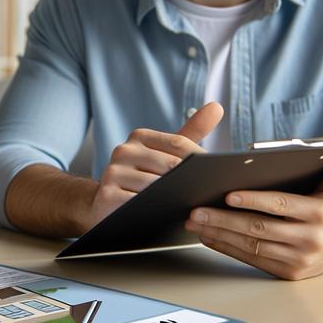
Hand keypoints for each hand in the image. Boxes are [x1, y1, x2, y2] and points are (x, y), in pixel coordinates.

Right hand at [82, 103, 223, 231]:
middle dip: (193, 180)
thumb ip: (190, 134)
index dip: (201, 159)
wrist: (105, 203)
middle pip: (170, 165)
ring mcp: (113, 173)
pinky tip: (169, 215)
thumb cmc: (143, 177)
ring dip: (177, 198)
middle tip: (211, 192)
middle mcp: (123, 151)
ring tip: (195, 206)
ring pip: (157, 186)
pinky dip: (157, 211)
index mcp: (139, 137)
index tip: (217, 172)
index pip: (178, 143)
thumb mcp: (164, 154)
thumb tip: (217, 107)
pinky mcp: (108, 195)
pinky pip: (140, 203)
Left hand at [185, 164, 322, 279]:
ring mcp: (299, 259)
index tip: (228, 196)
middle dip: (224, 220)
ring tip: (197, 224)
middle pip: (259, 228)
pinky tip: (211, 238)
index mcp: (320, 215)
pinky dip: (229, 249)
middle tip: (197, 211)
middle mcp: (310, 239)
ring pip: (253, 246)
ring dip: (221, 235)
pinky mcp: (290, 273)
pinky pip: (254, 260)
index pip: (280, 205)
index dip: (253, 200)